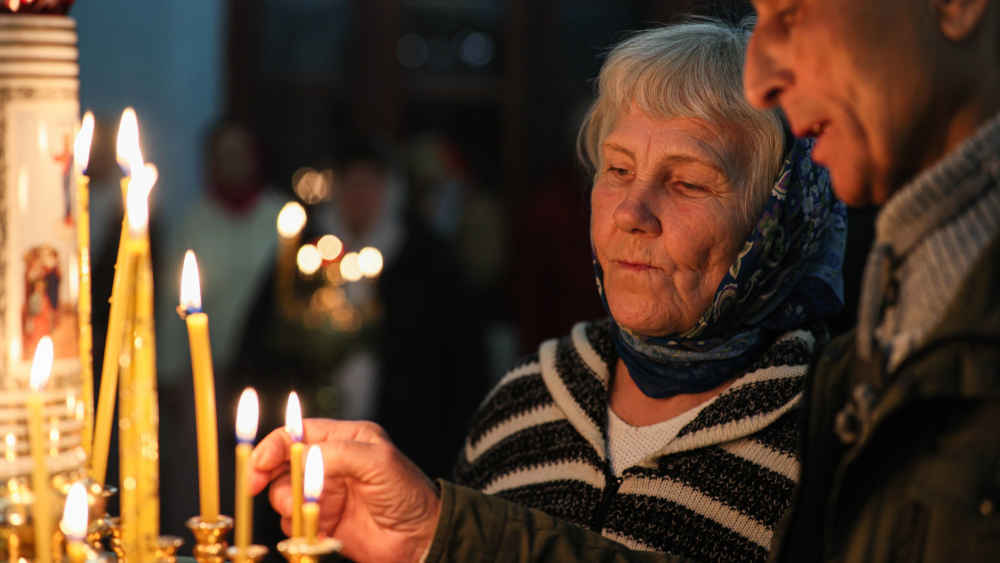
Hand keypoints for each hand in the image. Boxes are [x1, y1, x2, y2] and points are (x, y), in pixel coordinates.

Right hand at [249, 419, 441, 562]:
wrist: (418, 539)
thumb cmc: (406, 494)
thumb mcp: (377, 462)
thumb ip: (338, 453)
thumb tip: (302, 455)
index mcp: (344, 439)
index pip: (297, 433)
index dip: (274, 445)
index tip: (258, 463)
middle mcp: (330, 463)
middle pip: (282, 463)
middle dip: (270, 475)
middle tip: (258, 488)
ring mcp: (324, 493)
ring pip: (283, 494)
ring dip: (289, 504)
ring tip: (316, 513)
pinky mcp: (322, 520)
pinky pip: (292, 522)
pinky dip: (299, 527)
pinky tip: (323, 529)